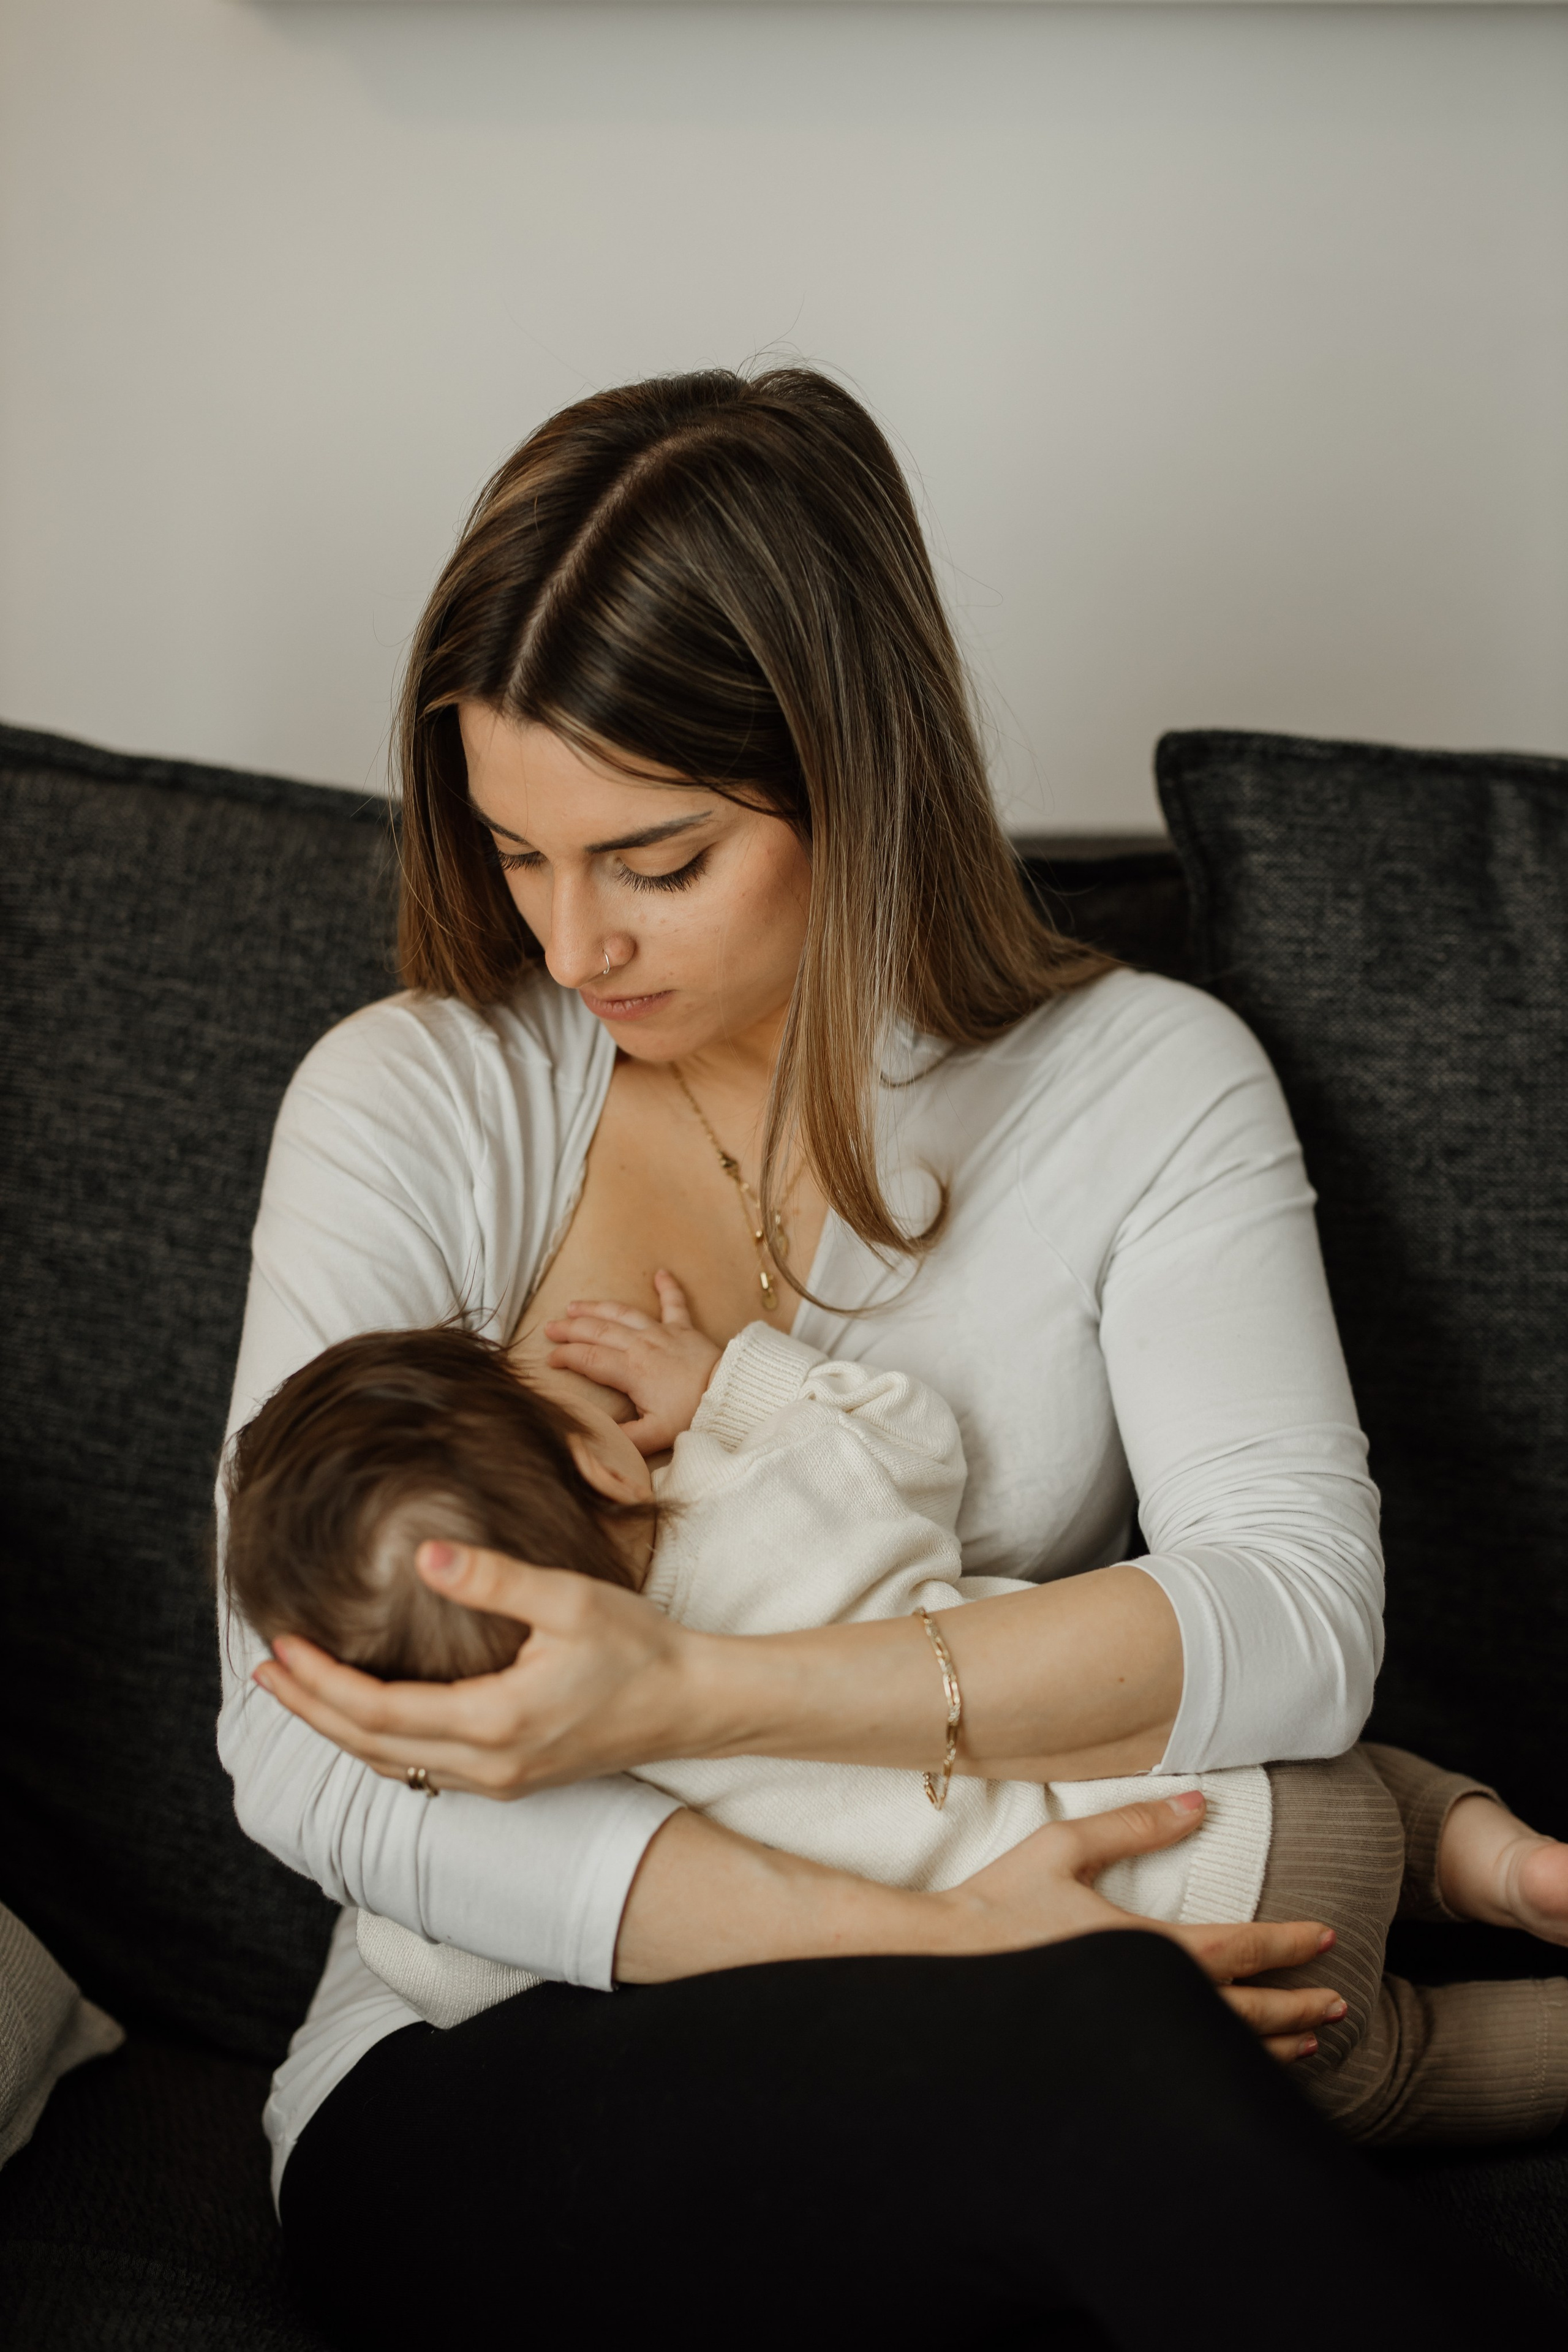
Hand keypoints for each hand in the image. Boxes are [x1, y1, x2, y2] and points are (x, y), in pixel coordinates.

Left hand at [254, 1543, 707, 1798]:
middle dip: (311, 1710)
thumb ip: (493, 1580)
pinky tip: (368, 1715)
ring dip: (340, 1730)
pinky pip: (424, 1770)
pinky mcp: (513, 1778)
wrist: (693, 1704)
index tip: (282, 1646)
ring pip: (394, 1766)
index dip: (321, 1683)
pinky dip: (380, 1743)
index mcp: (496, 1722)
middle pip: (372, 1748)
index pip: (379, 1712)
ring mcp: (500, 1781)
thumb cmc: (639, 1646)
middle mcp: (489, 1766)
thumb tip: (421, 1556)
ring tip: (298, 1691)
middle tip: (266, 1671)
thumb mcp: (569, 1600)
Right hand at [544, 1271, 722, 1454]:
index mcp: (629, 1370)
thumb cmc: (692, 1415)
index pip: (587, 1359)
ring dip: (597, 1308)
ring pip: (621, 1313)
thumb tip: (590, 1442)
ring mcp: (662, 1332)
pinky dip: (667, 1286)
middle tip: (550, 1328)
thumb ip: (620, 1439)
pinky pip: (674, 1302)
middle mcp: (640, 1345)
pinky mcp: (684, 1328)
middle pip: (597, 1331)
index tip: (550, 1359)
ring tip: (575, 1305)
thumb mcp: (653, 1436)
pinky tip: (660, 1273)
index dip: (565, 1357)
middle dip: (570, 1329)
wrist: (730, 1395)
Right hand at [935, 1795, 1344, 2061]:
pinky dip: (1226, 2068)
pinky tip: (1239, 2067)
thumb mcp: (1065, 1848)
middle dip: (1298, 2007)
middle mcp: (1149, 2002)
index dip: (1288, 1943)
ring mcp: (1131, 2038)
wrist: (938, 1966)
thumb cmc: (998, 1903)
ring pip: (1222, 2049)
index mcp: (1145, 1948)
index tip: (1325, 1937)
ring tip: (1309, 2042)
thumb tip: (1198, 1804)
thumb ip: (1135, 1826)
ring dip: (1273, 2046)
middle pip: (1245, 2011)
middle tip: (1340, 2003)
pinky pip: (1186, 2069)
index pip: (1239, 1949)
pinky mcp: (1109, 2059)